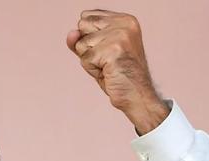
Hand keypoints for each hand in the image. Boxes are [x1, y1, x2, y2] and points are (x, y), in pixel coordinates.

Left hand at [67, 10, 168, 134]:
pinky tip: (108, 72)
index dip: (90, 38)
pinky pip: (85, 59)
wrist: (137, 96)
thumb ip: (82, 40)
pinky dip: (92, 70)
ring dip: (90, 60)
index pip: (87, 17)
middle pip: (82, 26)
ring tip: (108, 67)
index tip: (107, 51)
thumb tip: (71, 34)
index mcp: (124, 20)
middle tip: (107, 60)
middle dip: (88, 47)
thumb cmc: (119, 76)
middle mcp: (124, 23)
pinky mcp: (113, 50)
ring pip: (81, 44)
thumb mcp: (98, 53)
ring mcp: (119, 35)